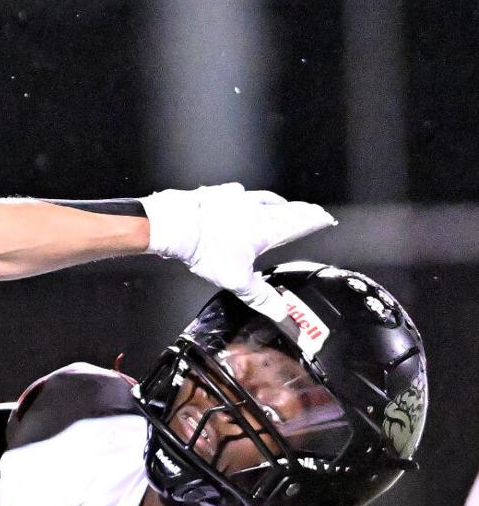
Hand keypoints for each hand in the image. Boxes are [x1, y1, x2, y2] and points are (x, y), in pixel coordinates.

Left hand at [142, 183, 334, 319]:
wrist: (177, 224)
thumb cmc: (208, 249)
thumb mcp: (236, 279)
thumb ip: (259, 296)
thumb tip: (281, 311)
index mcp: (268, 226)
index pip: (301, 221)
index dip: (315, 220)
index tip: (327, 219)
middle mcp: (257, 208)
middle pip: (287, 208)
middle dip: (300, 211)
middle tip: (310, 211)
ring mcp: (236, 198)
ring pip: (264, 198)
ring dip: (275, 203)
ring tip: (280, 206)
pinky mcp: (217, 194)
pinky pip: (237, 194)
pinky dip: (244, 198)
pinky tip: (240, 198)